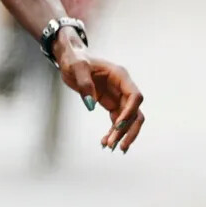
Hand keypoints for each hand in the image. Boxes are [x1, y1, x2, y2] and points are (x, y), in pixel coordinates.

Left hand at [54, 34, 144, 152]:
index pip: (134, 96)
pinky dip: (113, 132)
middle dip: (128, 129)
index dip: (130, 112)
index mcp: (120, 76)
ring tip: (109, 146)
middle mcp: (123, 87)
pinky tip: (105, 141)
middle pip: (135, 112)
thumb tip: (91, 105)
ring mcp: (118, 97)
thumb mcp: (77, 68)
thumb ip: (84, 85)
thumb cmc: (75, 60)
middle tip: (117, 145)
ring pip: (128, 120)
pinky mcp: (111, 104)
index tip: (118, 124)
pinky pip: (117, 121)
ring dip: (121, 134)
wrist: (70, 59)